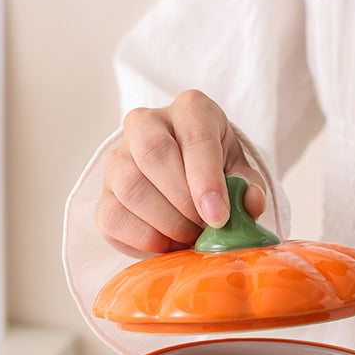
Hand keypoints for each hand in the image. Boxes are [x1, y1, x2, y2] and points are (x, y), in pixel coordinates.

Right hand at [96, 89, 266, 254]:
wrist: (187, 187)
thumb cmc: (218, 176)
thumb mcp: (242, 176)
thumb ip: (249, 188)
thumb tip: (251, 202)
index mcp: (191, 110)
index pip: (194, 136)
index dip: (206, 180)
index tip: (218, 217)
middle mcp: (146, 123)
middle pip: (153, 154)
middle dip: (183, 202)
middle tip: (203, 229)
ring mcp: (118, 158)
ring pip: (130, 187)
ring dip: (165, 223)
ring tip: (189, 238)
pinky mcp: (103, 194)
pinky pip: (112, 218)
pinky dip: (143, 240)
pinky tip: (166, 243)